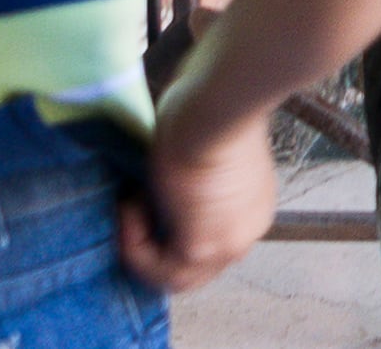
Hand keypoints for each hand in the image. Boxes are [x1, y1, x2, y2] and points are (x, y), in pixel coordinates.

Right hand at [121, 107, 278, 291]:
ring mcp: (229, 243)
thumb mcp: (200, 146)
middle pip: (198, 266)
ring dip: (140, 248)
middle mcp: (246, 229)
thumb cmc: (210, 105)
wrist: (218, 103)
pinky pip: (159, 271)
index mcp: (251, 203)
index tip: (146, 198)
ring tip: (129, 206)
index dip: (173, 228)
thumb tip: (161, 170)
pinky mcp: (202, 247)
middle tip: (130, 213)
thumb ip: (188, 170)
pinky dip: (134, 246)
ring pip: (178, 277)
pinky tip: (130, 206)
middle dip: (156, 248)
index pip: (213, 239)